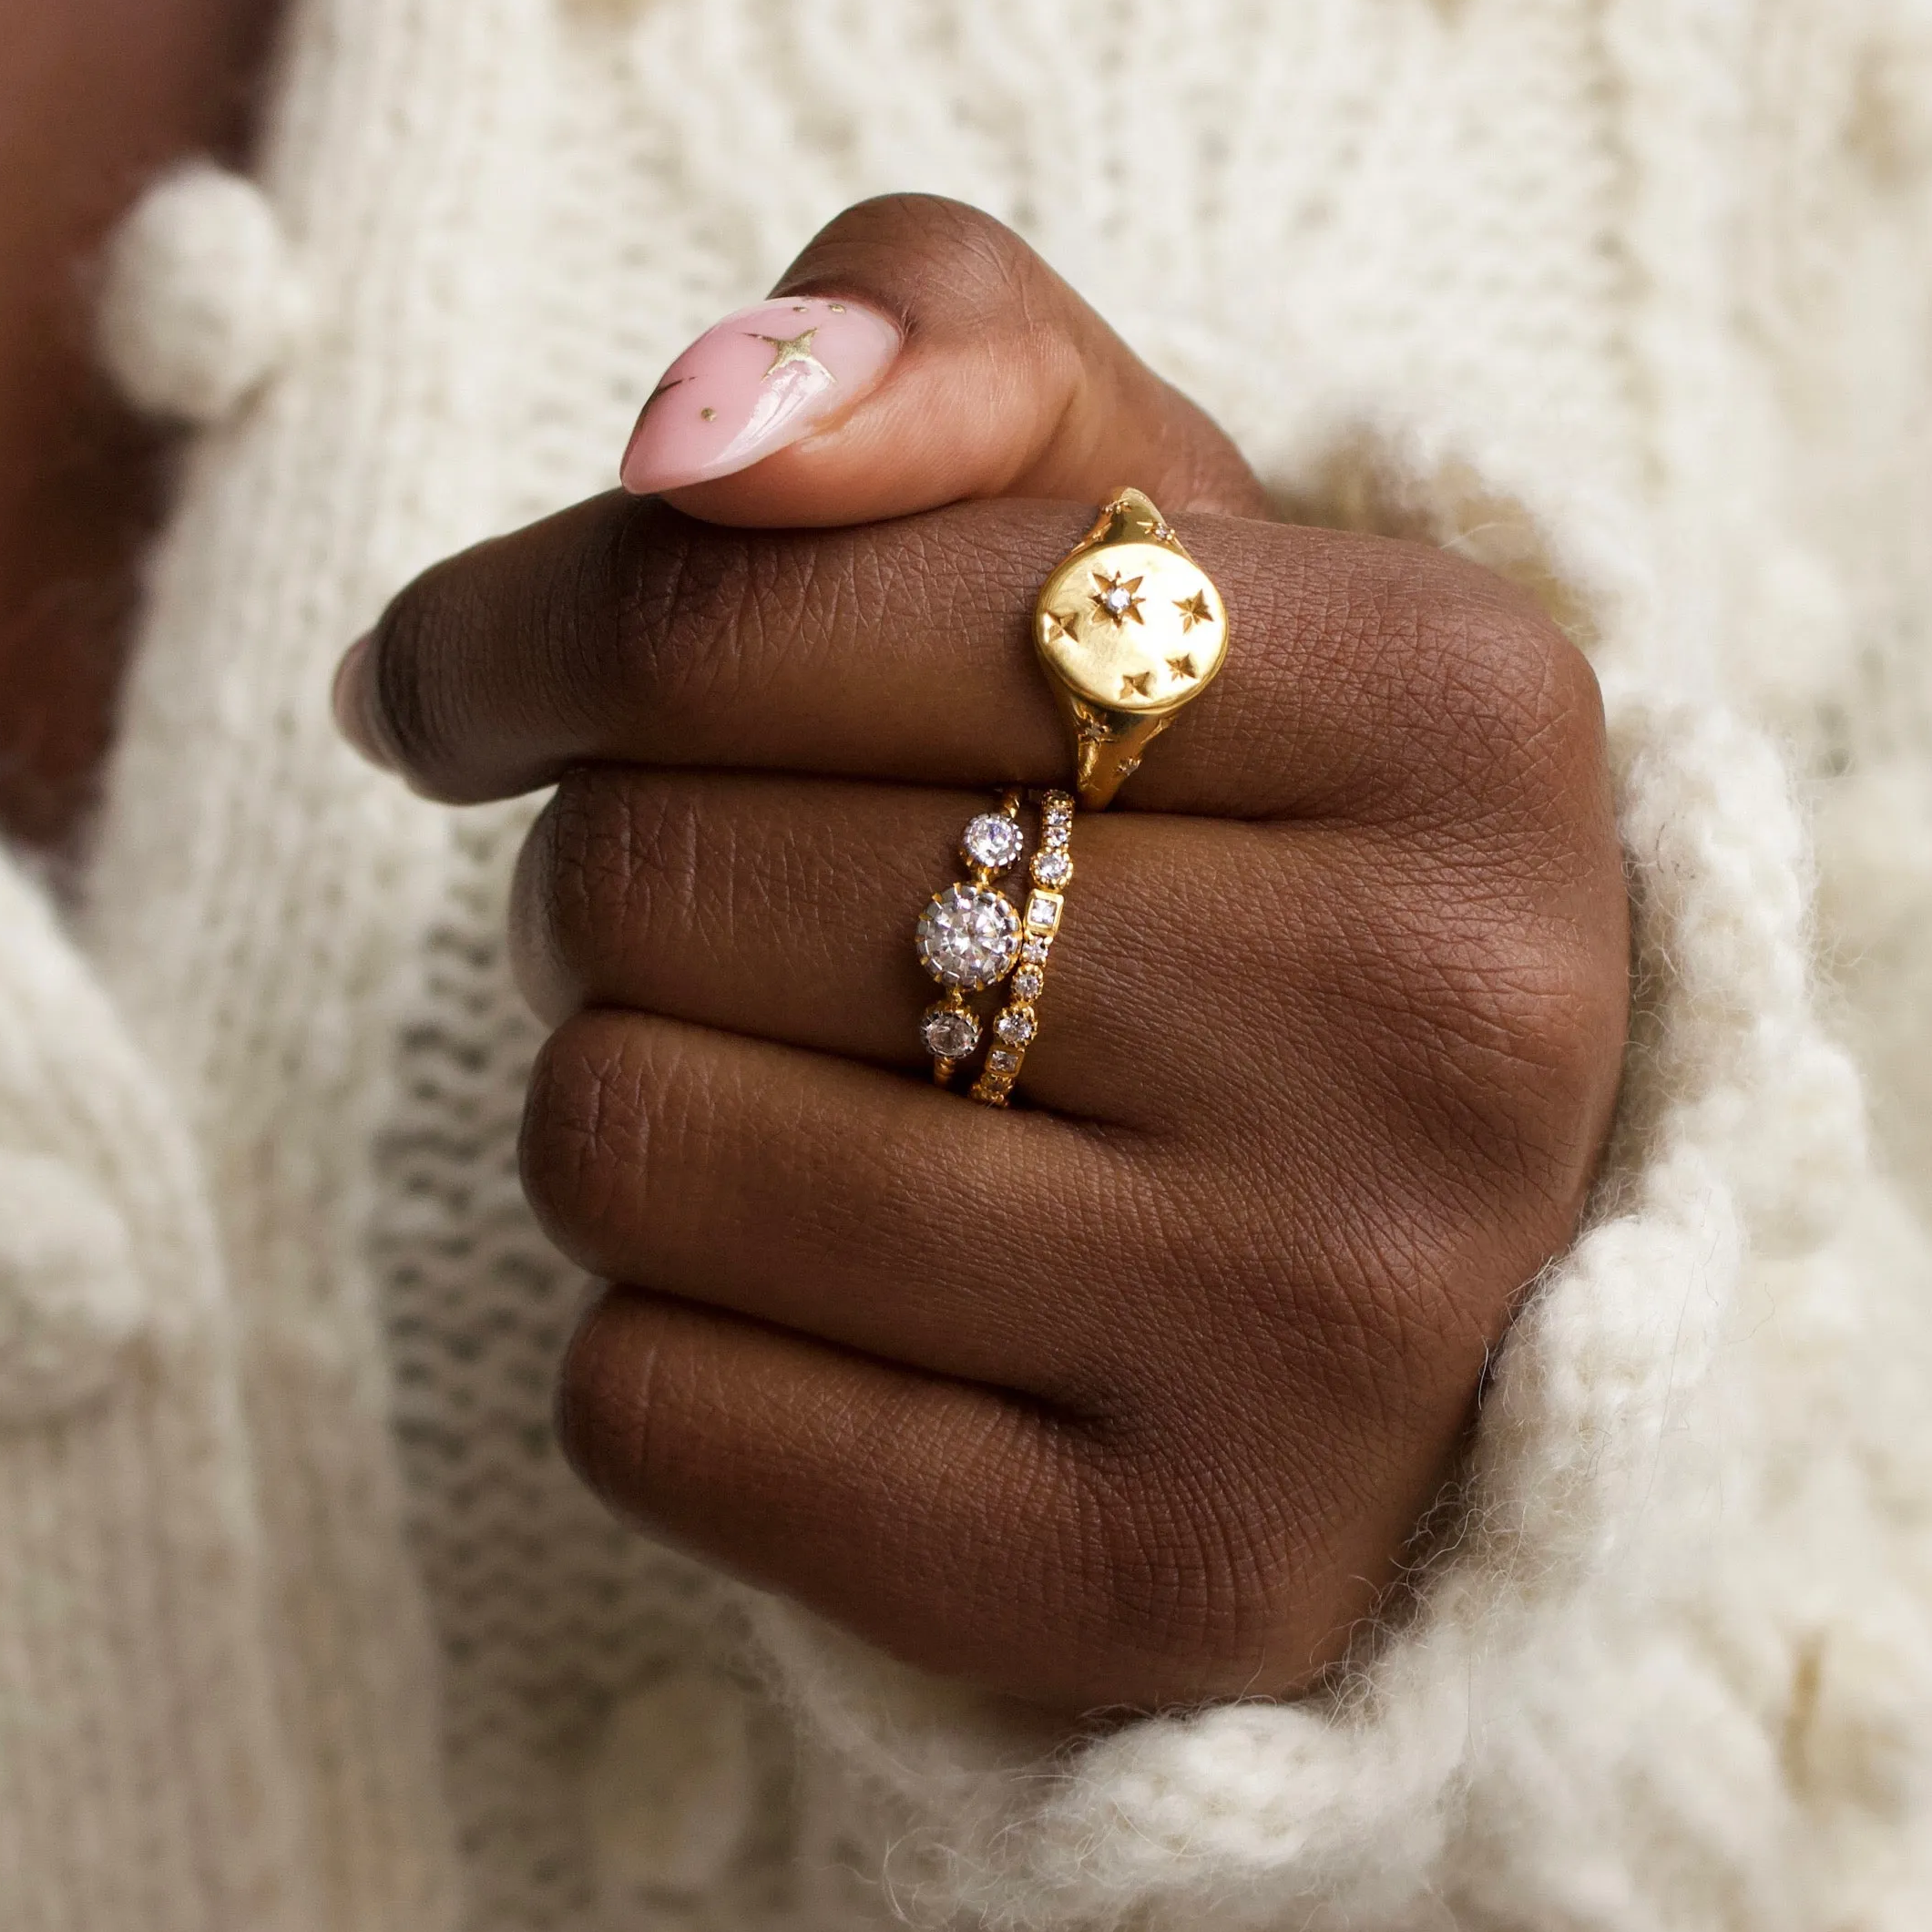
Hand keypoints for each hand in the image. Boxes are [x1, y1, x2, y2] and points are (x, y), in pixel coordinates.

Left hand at [336, 197, 1628, 1713]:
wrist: (1425, 1235)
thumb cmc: (1228, 823)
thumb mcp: (1146, 528)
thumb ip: (942, 354)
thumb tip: (692, 435)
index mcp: (1460, 703)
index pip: (769, 598)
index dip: (540, 617)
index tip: (470, 674)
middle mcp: (1445, 1025)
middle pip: (674, 871)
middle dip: (621, 867)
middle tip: (732, 900)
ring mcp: (1330, 1335)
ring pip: (634, 1142)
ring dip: (632, 1087)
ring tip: (802, 1080)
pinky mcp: (1179, 1578)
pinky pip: (656, 1413)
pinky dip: (659, 1332)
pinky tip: (831, 1294)